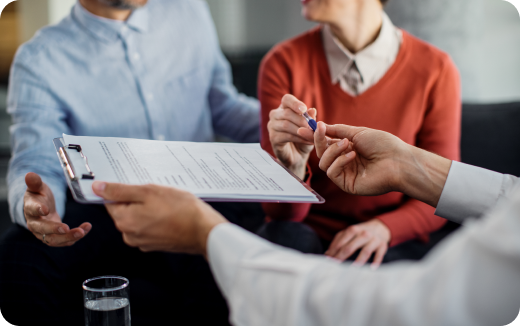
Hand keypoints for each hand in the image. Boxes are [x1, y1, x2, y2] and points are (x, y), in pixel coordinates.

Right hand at [23, 172, 90, 246]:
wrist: (42, 207)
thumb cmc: (39, 196)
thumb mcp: (38, 187)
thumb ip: (35, 182)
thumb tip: (30, 174)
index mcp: (30, 209)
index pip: (32, 210)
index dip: (38, 209)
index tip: (46, 209)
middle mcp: (35, 224)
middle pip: (42, 229)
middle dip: (54, 229)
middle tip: (66, 228)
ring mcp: (44, 233)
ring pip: (54, 240)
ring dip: (68, 237)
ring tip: (81, 232)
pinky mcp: (55, 237)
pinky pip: (65, 241)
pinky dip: (75, 237)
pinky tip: (86, 229)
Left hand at [92, 182, 227, 254]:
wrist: (204, 231)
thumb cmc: (181, 210)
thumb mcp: (149, 192)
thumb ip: (120, 191)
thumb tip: (98, 188)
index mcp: (124, 221)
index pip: (111, 201)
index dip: (123, 190)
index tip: (137, 185)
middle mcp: (129, 235)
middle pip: (125, 210)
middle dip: (138, 200)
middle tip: (156, 193)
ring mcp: (143, 242)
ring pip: (138, 218)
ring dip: (148, 209)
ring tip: (166, 203)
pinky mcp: (155, 244)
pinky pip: (149, 227)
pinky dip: (156, 219)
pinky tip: (170, 213)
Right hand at [267, 94, 316, 178]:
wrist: (298, 156)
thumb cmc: (303, 138)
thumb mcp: (310, 127)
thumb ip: (310, 119)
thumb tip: (312, 110)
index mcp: (285, 108)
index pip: (287, 99)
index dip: (295, 103)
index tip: (304, 109)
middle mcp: (275, 115)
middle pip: (287, 113)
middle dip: (302, 120)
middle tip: (313, 127)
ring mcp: (272, 126)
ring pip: (286, 125)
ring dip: (302, 131)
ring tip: (313, 136)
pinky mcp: (273, 138)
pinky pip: (286, 136)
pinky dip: (299, 139)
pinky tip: (308, 142)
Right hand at [314, 122, 451, 206]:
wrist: (398, 160)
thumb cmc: (383, 144)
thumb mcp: (358, 132)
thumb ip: (338, 130)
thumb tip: (320, 125)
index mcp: (347, 149)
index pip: (326, 144)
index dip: (317, 136)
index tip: (309, 126)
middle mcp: (345, 162)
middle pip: (321, 154)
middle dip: (319, 141)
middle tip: (321, 130)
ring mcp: (345, 174)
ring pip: (324, 163)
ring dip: (332, 151)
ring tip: (347, 144)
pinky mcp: (347, 184)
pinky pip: (332, 173)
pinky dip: (339, 161)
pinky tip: (352, 155)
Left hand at [325, 219, 390, 268]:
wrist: (380, 227)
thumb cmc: (360, 232)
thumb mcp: (349, 232)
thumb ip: (338, 241)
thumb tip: (327, 254)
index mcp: (353, 230)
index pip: (341, 242)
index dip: (333, 252)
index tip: (328, 260)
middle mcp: (363, 234)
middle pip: (350, 247)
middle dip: (341, 257)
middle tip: (335, 266)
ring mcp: (373, 240)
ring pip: (365, 251)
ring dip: (359, 260)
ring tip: (352, 269)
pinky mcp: (382, 245)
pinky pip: (379, 254)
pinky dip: (376, 261)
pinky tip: (372, 269)